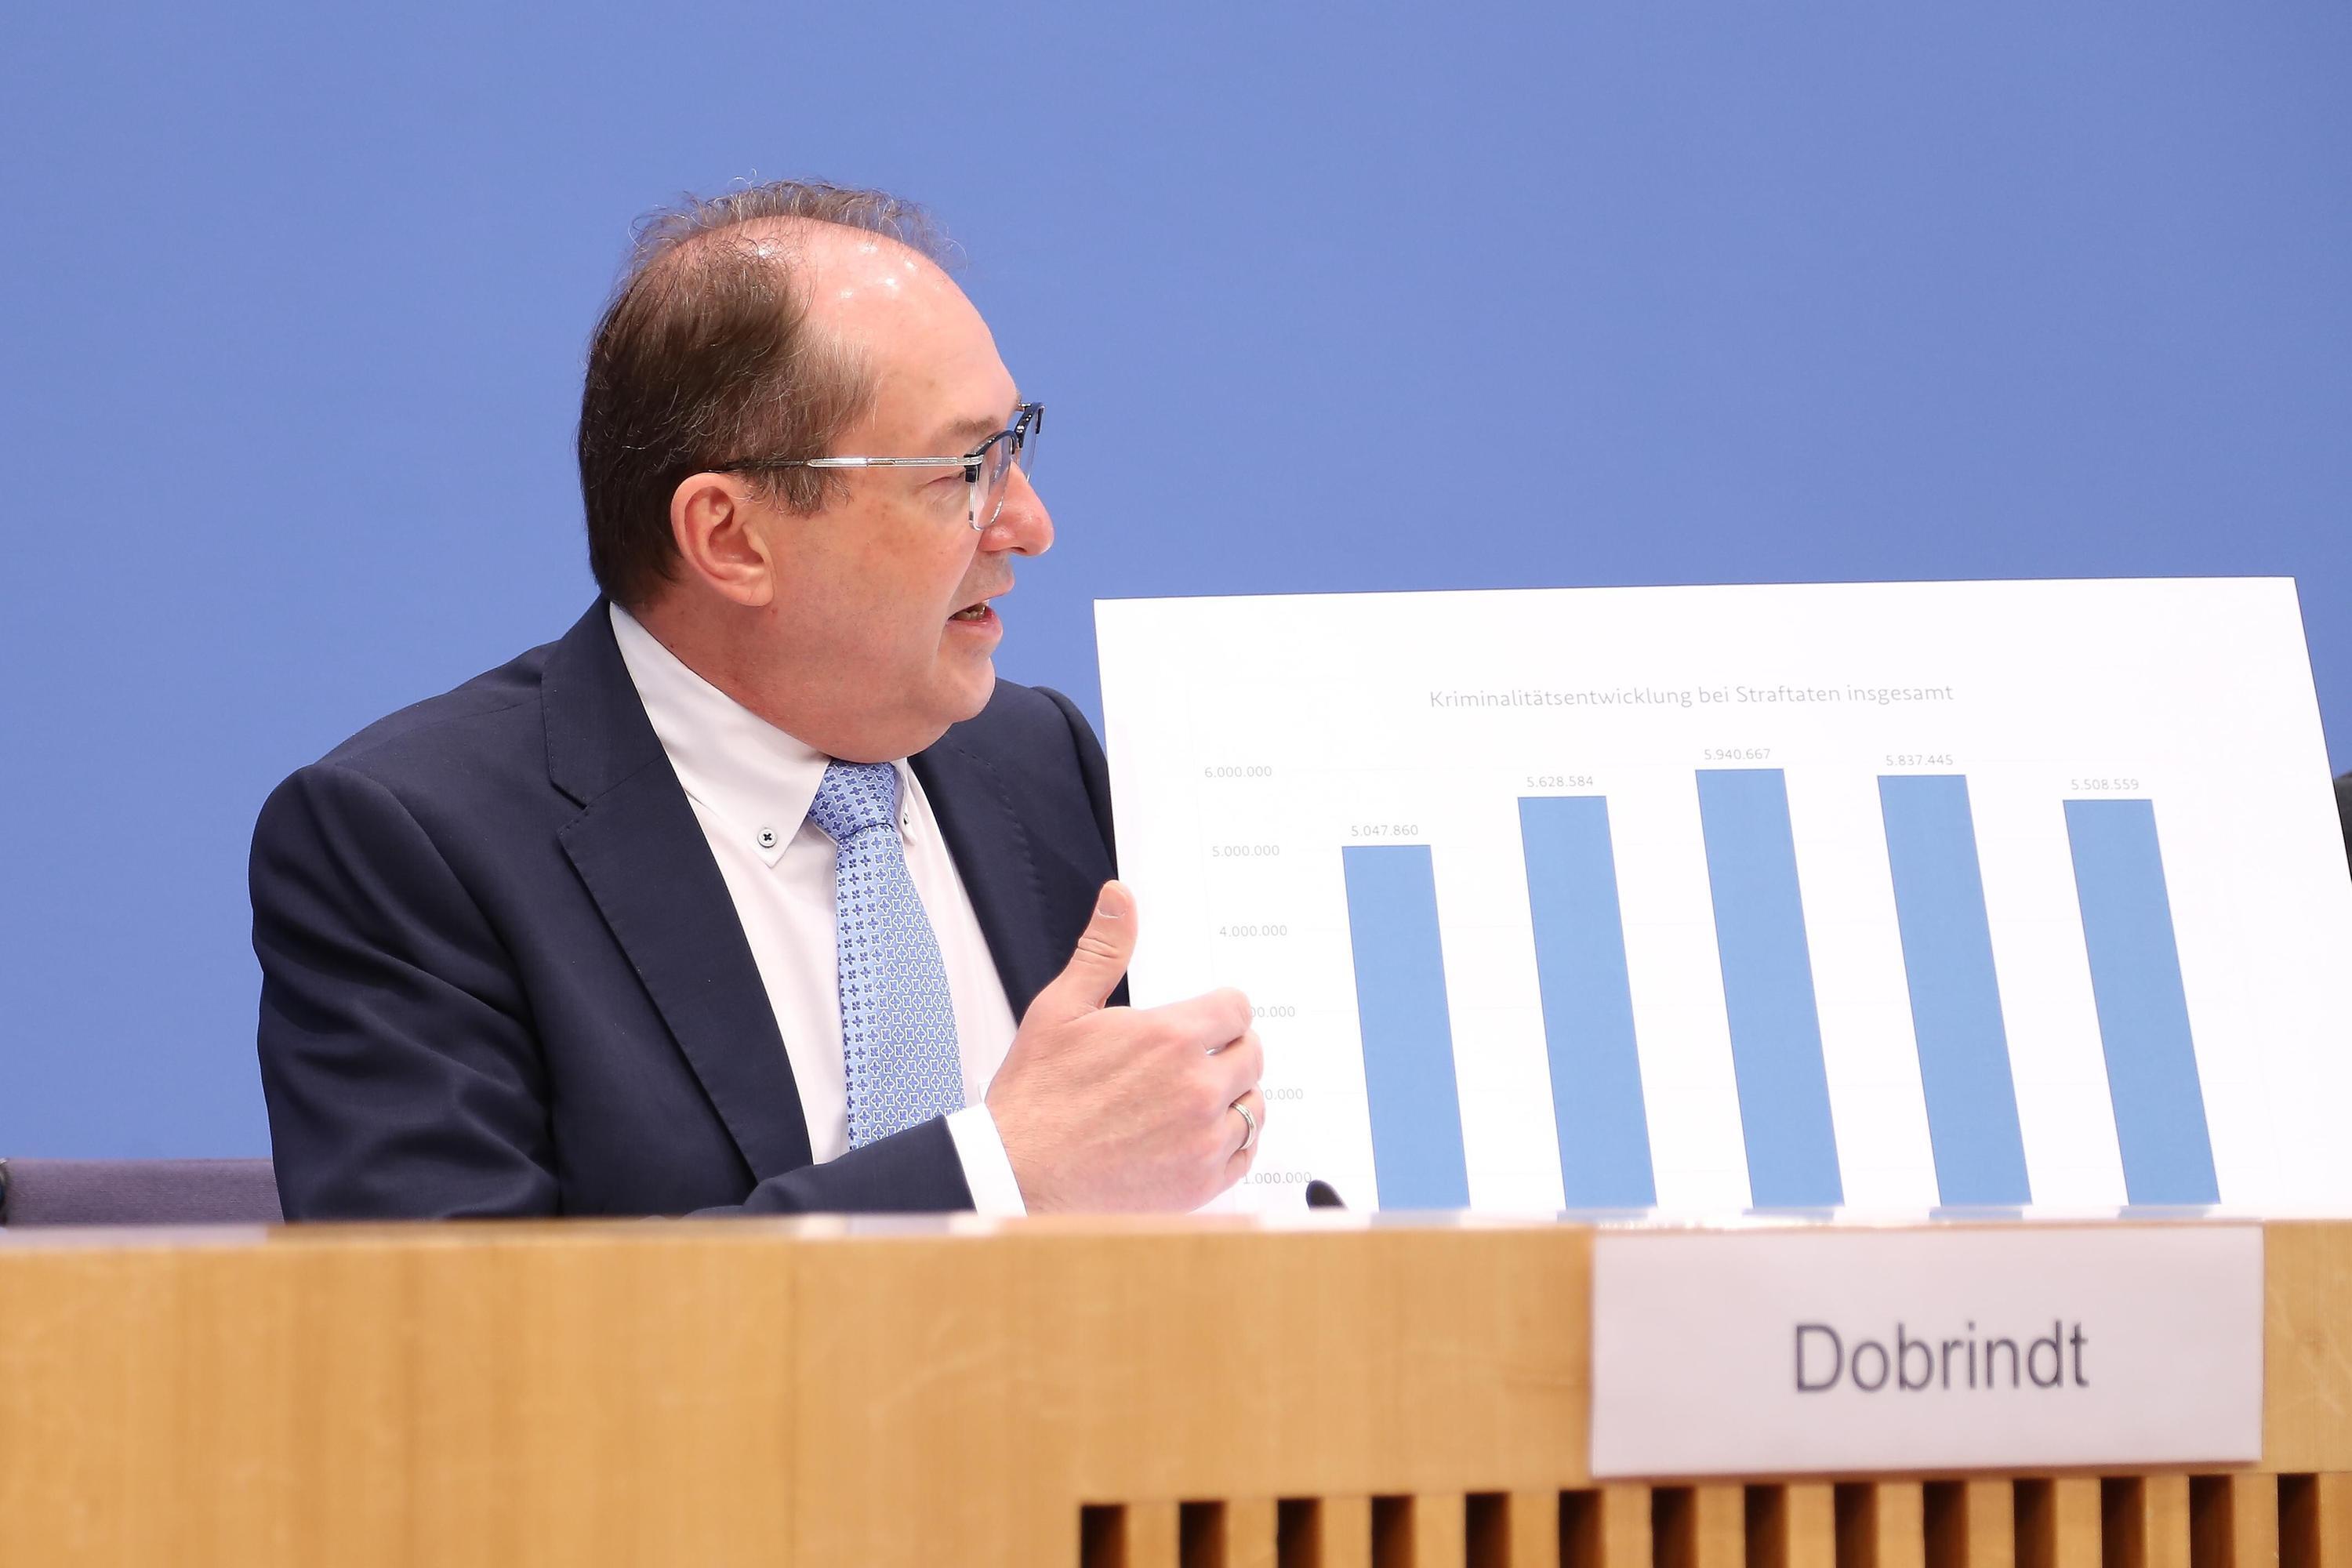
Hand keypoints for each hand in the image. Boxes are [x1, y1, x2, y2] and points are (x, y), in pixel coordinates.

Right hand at [986, 881, 1264, 1211]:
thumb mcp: (1060, 1009)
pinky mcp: (1201, 1183)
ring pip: (1254, 1105)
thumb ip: (1102, 951)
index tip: (1203, 1022)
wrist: (1018, 1176)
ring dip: (1232, 1097)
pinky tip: (1197, 1136)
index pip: (1236, 1009)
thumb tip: (1120, 897)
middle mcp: (1196, 1088)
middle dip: (1228, 1049)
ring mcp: (1203, 1140)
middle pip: (1251, 1054)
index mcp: (1169, 1039)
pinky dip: (1230, 1143)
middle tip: (1194, 1059)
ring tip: (1193, 1098)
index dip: (1219, 1010)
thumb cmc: (1036, 1095)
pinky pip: (1245, 1154)